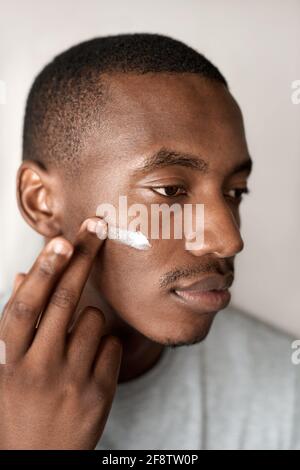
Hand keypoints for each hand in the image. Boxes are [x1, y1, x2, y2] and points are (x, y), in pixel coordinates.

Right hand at [0, 217, 122, 448]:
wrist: (39, 462)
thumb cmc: (22, 407)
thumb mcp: (8, 369)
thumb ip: (17, 325)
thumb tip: (18, 276)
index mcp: (11, 361)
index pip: (24, 307)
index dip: (42, 271)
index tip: (61, 240)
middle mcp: (39, 368)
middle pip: (62, 301)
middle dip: (80, 259)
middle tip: (96, 228)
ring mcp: (71, 382)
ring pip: (94, 320)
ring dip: (90, 319)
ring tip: (77, 344)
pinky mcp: (99, 393)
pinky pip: (113, 345)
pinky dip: (105, 344)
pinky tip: (91, 364)